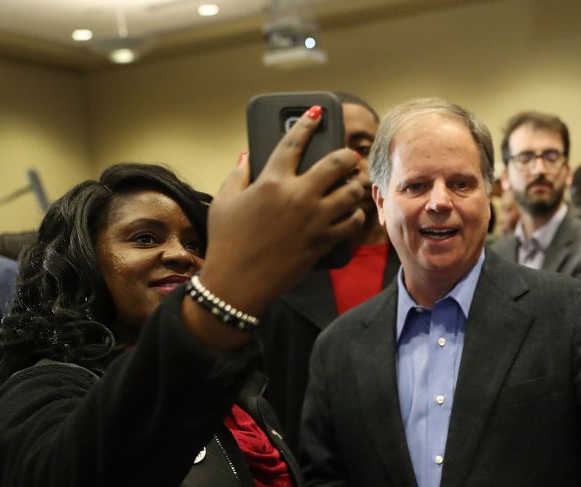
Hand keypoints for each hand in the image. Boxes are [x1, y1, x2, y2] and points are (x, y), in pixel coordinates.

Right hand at [201, 107, 366, 315]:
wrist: (238, 281)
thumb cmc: (227, 241)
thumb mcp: (224, 201)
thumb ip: (238, 174)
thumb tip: (247, 156)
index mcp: (271, 181)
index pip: (294, 141)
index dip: (308, 122)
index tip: (317, 112)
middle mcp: (298, 195)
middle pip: (337, 163)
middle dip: (347, 156)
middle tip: (348, 158)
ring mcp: (314, 218)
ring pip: (351, 192)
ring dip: (355, 185)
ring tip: (352, 185)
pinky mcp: (323, 240)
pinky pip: (352, 222)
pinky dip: (355, 216)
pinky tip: (352, 213)